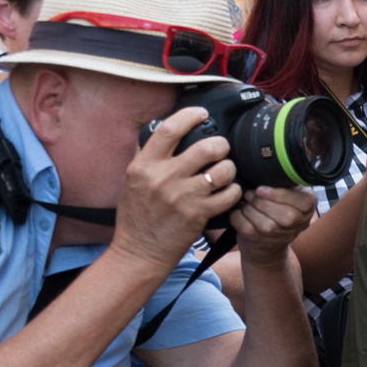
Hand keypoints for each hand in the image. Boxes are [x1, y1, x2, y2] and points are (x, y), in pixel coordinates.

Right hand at [111, 107, 241, 271]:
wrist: (138, 253)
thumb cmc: (136, 218)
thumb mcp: (132, 183)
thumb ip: (146, 158)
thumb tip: (162, 133)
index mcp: (143, 166)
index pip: (169, 130)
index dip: (189, 116)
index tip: (201, 114)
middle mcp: (162, 178)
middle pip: (205, 147)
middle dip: (220, 145)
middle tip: (221, 150)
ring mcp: (182, 197)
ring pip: (221, 170)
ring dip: (229, 168)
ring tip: (224, 173)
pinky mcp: (198, 214)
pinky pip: (228, 194)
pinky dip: (233, 191)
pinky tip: (228, 192)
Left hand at [228, 185, 316, 268]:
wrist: (269, 234)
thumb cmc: (277, 203)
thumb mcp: (287, 188)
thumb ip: (283, 180)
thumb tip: (268, 168)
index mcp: (308, 205)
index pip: (303, 203)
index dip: (280, 196)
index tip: (261, 188)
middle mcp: (300, 223)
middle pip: (286, 217)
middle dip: (262, 203)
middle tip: (250, 193)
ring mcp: (282, 236)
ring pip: (267, 225)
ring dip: (250, 210)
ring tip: (245, 201)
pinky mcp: (264, 243)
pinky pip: (249, 231)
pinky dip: (238, 218)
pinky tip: (238, 211)